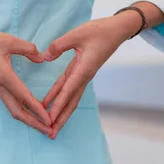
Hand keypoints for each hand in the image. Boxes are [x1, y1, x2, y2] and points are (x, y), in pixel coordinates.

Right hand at [0, 27, 52, 135]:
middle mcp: (0, 86)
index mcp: (4, 76)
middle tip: (49, 130)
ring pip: (13, 109)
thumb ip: (28, 49)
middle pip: (17, 111)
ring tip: (42, 125)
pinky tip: (30, 111)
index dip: (37, 110)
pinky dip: (22, 110)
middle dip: (33, 123)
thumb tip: (41, 59)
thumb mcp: (9, 40)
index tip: (49, 120)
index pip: (24, 97)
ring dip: (28, 119)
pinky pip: (10, 102)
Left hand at [42, 14, 139, 138]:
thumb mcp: (77, 34)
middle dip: (60, 119)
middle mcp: (84, 77)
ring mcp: (83, 76)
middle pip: (71, 103)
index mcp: (83, 69)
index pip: (68, 90)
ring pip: (71, 99)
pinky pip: (69, 90)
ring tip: (51, 127)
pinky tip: (51, 105)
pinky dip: (60, 99)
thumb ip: (60, 45)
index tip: (49, 118)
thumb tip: (45, 56)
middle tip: (50, 134)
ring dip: (61, 113)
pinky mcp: (81, 73)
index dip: (58, 105)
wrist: (117, 30)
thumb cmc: (99, 31)